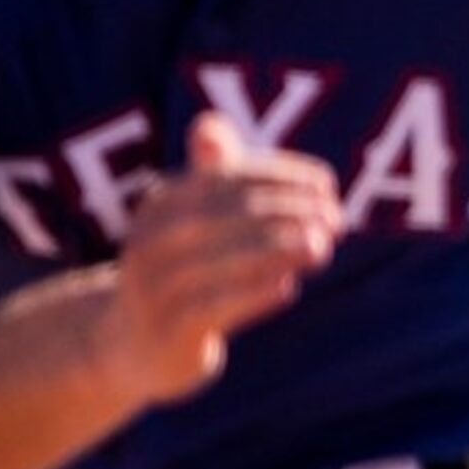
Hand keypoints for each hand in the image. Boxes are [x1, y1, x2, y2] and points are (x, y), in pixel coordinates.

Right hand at [94, 112, 341, 407]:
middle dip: (288, 211)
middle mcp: (150, 242)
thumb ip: (214, 176)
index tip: (328, 185)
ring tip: (322, 248)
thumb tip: (211, 123)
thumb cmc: (183, 270)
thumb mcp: (194, 221)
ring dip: (279, 250)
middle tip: (336, 219)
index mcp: (162, 205)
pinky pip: (212, 308)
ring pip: (221, 261)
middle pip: (227, 214)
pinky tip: (288, 286)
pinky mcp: (167, 333)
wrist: (133, 345)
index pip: (226, 177)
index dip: (281, 176)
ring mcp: (154, 288)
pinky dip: (252, 294)